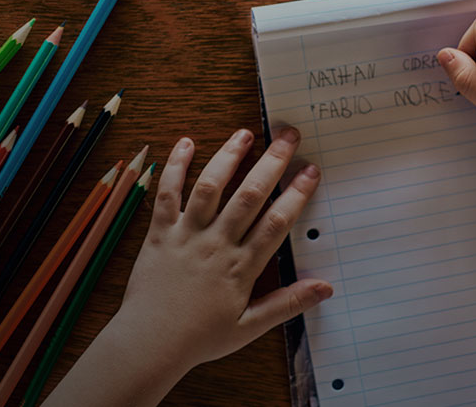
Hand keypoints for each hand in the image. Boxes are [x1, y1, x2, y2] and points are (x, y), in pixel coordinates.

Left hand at [100, 127, 331, 370]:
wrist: (150, 342)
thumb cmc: (200, 337)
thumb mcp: (249, 327)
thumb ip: (287, 304)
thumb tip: (325, 288)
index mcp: (241, 268)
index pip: (275, 224)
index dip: (296, 195)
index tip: (310, 171)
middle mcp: (215, 245)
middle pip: (248, 197)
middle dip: (270, 164)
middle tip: (288, 136)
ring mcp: (186, 236)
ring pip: (210, 188)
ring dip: (228, 157)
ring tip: (245, 133)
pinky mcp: (160, 233)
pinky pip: (167, 194)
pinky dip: (175, 167)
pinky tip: (186, 143)